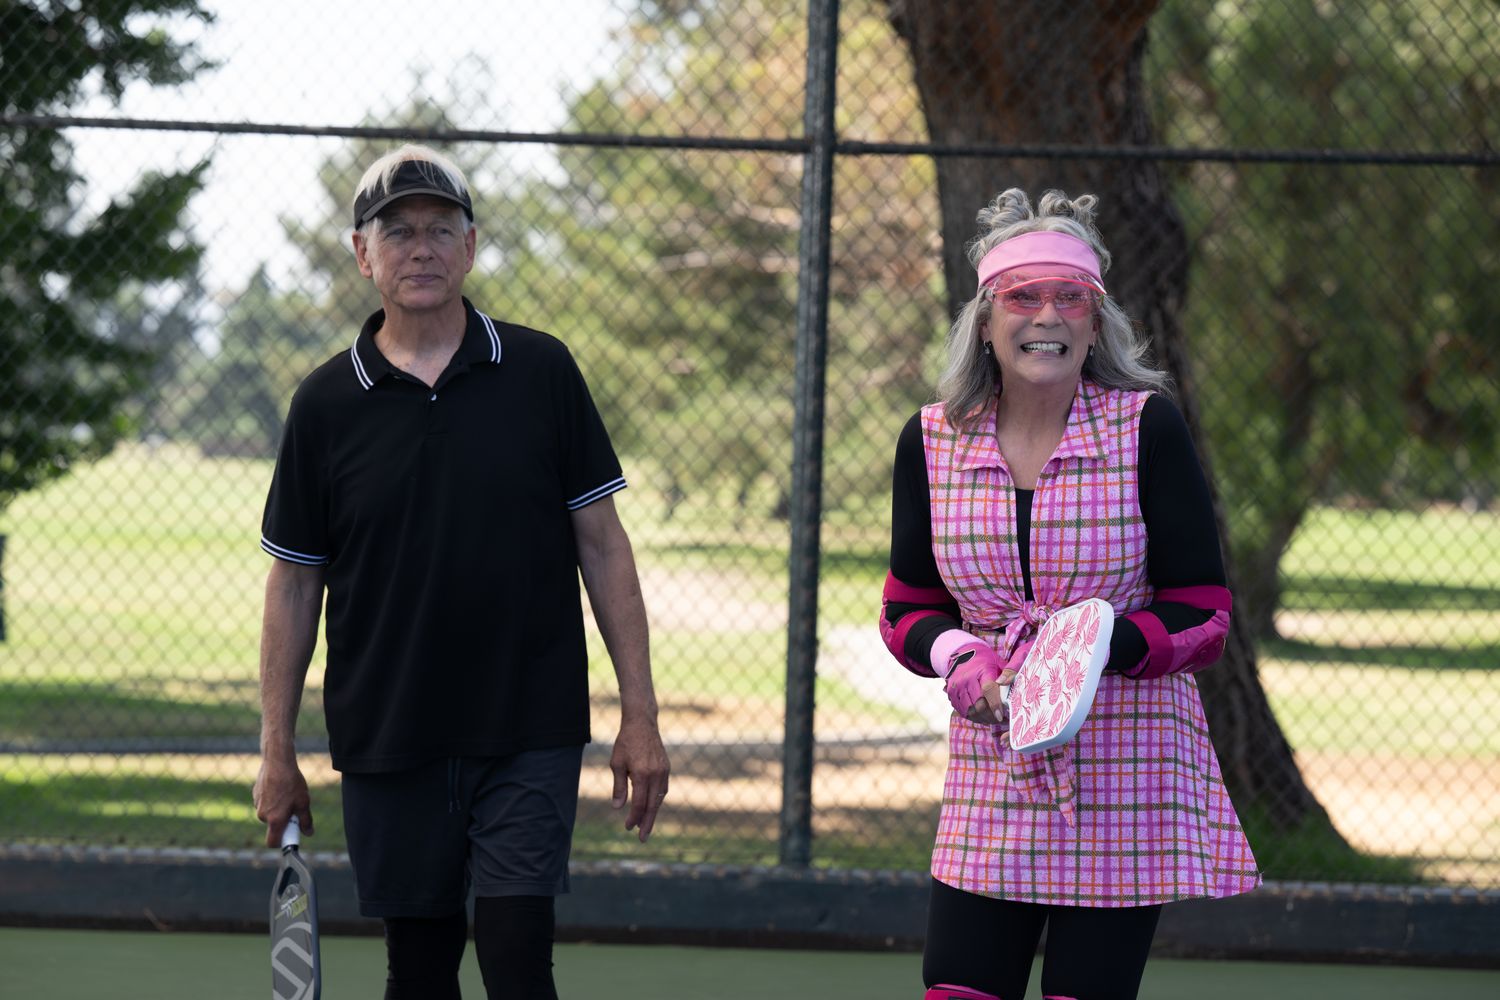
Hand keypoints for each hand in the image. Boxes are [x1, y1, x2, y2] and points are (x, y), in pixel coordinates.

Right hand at [253, 755, 312, 847]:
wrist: (277, 762)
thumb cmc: (291, 783)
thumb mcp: (303, 802)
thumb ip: (305, 821)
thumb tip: (309, 833)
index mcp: (275, 820)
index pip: (272, 842)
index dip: (281, 843)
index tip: (291, 836)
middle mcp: (263, 815)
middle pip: (273, 826)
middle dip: (283, 821)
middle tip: (295, 809)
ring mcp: (257, 805)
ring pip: (270, 814)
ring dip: (278, 809)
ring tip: (288, 794)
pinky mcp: (255, 795)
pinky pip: (266, 803)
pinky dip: (272, 800)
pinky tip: (280, 788)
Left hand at [610, 714, 670, 841]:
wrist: (642, 724)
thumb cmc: (626, 742)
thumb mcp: (617, 764)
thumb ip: (619, 786)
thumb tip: (618, 807)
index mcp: (642, 774)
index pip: (639, 803)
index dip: (634, 818)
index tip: (628, 828)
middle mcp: (656, 775)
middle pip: (652, 806)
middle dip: (647, 823)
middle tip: (642, 839)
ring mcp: (664, 771)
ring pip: (659, 799)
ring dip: (653, 814)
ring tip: (646, 826)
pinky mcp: (666, 768)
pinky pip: (663, 789)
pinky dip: (657, 800)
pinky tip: (651, 806)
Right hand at [942, 641, 1009, 724]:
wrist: (963, 654)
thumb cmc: (986, 661)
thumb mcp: (1000, 663)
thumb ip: (1008, 677)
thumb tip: (1014, 693)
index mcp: (982, 669)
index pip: (988, 689)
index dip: (995, 704)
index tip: (1001, 716)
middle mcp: (966, 678)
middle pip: (979, 704)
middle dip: (991, 716)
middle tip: (1000, 719)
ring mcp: (957, 687)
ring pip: (971, 711)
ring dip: (983, 718)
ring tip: (992, 718)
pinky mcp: (951, 694)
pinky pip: (963, 712)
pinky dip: (974, 717)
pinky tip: (982, 716)